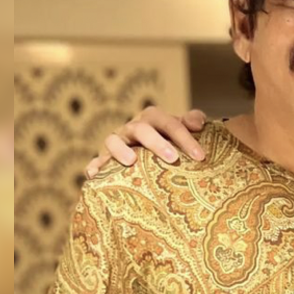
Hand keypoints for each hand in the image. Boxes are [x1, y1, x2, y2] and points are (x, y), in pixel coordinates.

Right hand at [85, 107, 208, 176]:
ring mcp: (116, 143)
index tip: (200, 156)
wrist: (145, 149)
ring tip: (131, 161)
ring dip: (121, 150)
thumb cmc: (167, 140)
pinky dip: (94, 166)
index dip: (185, 138)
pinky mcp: (103, 159)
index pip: (169, 123)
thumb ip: (191, 121)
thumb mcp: (179, 129)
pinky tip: (95, 174)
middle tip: (173, 158)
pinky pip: (95, 161)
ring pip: (113, 141)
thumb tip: (199, 123)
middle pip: (141, 129)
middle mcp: (132, 128)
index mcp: (152, 119)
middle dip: (157, 142)